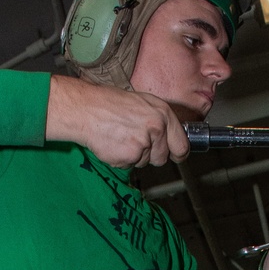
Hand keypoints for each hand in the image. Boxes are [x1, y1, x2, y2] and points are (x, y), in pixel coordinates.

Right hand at [46, 75, 188, 167]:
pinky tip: (113, 144)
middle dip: (150, 155)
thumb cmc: (111, 104)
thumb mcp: (143, 104)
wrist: (87, 109)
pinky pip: (129, 165)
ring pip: (144, 162)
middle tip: (134, 141)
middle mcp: (157, 128)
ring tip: (121, 138)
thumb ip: (160, 121)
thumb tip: (172, 137)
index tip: (176, 156)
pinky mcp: (130, 156)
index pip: (182, 144)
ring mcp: (144, 143)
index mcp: (163, 114)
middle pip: (162, 157)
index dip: (178, 153)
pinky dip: (120, 159)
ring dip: (133, 155)